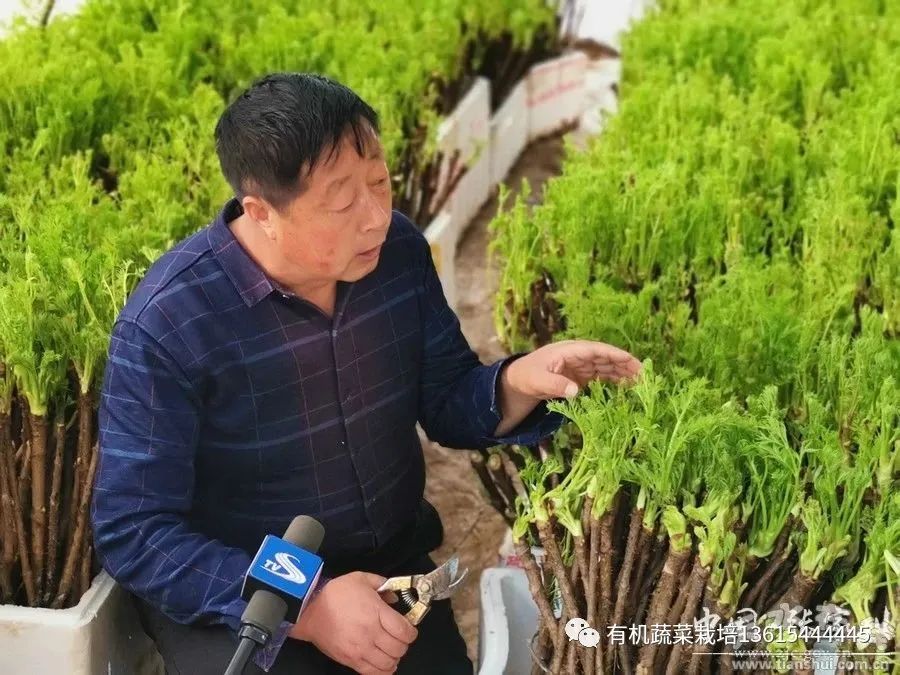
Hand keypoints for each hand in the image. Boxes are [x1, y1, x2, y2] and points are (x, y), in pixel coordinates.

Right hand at [290, 572, 417, 673]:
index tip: (409, 628)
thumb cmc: (335, 593)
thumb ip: (382, 584)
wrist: (309, 610)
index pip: (405, 631)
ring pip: (389, 663)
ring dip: (394, 657)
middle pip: (399, 648)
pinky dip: (383, 671)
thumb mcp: (361, 578)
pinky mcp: (350, 660)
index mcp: (376, 613)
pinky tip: (383, 663)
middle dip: (404, 644)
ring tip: (391, 650)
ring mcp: (360, 649)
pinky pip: (373, 673)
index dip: (411, 632)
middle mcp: (371, 633)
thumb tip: (394, 597)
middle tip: (399, 638)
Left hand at [505, 339, 641, 400]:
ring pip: (607, 366)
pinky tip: (627, 387)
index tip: (630, 360)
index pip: (595, 350)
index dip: (613, 354)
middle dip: (625, 364)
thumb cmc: (526, 376)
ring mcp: (581, 366)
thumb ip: (555, 385)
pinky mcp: (582, 376)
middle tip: (644, 375)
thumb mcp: (537, 380)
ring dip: (623, 372)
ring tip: (642, 382)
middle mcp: (578, 355)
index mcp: (569, 351)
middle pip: (605, 357)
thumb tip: (575, 391)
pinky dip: (615, 380)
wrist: (518, 381)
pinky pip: (602, 376)